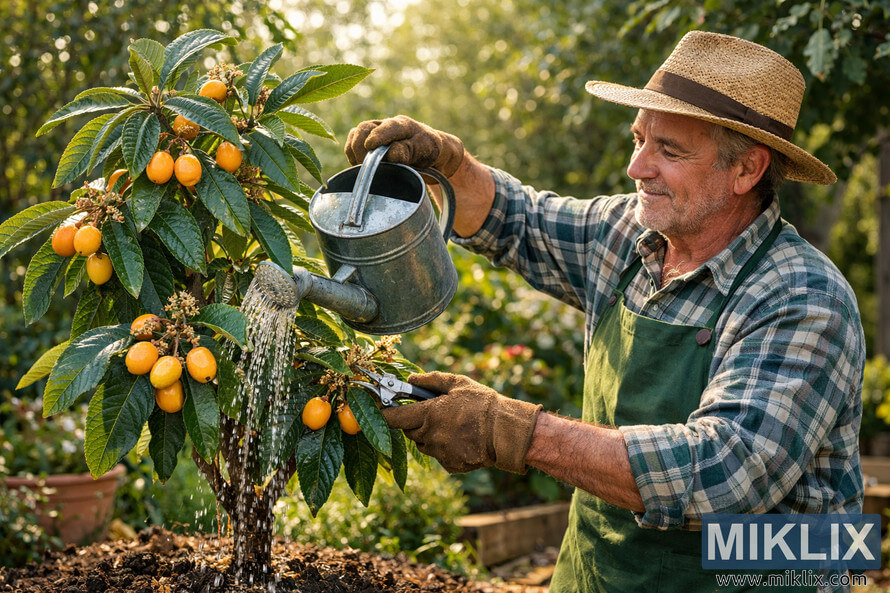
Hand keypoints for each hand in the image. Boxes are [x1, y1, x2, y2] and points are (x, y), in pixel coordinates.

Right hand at [344, 115, 465, 176]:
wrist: (431, 155)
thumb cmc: (429, 151)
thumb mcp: (426, 150)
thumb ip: (409, 150)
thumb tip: (391, 154)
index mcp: (403, 125)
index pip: (389, 127)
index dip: (378, 136)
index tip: (370, 146)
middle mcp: (386, 126)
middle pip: (365, 129)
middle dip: (362, 148)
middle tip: (367, 165)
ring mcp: (375, 133)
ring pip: (355, 136)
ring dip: (355, 152)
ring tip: (363, 167)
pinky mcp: (367, 143)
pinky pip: (351, 145)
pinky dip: (352, 156)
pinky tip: (360, 166)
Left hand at [382, 371, 541, 473]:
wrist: (507, 433)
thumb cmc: (483, 404)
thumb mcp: (458, 383)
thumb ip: (430, 380)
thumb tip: (411, 377)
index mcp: (428, 415)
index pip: (393, 418)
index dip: (385, 414)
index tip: (383, 410)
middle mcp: (430, 437)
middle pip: (408, 432)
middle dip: (414, 423)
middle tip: (432, 413)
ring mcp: (439, 454)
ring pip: (424, 445)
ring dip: (429, 436)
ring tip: (452, 425)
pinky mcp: (450, 466)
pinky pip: (439, 456)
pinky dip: (445, 448)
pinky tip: (462, 439)